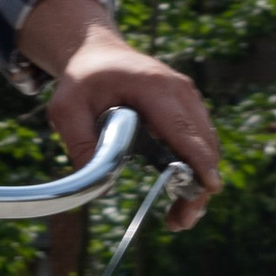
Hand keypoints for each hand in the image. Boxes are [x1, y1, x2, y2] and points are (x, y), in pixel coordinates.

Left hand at [17, 0, 220, 230]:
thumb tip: (99, 186)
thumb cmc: (82, 79)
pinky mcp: (189, 108)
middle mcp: (179, 90)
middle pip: (203, 144)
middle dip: (198, 186)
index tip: (209, 189)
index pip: (182, 128)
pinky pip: (200, 142)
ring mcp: (188, 98)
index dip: (198, 160)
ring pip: (207, 147)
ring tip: (177, 219)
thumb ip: (81, 143)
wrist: (98, 53)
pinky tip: (177, 194)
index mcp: (152, 87)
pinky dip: (194, 170)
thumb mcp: (66, 109)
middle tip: (180, 222)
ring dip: (197, 183)